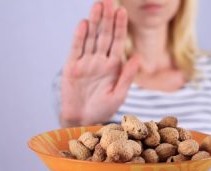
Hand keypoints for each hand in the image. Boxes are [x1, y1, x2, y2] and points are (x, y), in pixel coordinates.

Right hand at [61, 0, 139, 126]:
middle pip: (104, 35)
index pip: (117, 42)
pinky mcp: (72, 67)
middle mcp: (100, 60)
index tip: (122, 11)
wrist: (83, 120)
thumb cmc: (103, 109)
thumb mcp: (119, 94)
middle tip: (109, 1)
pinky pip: (76, 49)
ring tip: (97, 5)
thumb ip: (127, 76)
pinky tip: (84, 24)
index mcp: (113, 66)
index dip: (120, 27)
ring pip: (90, 38)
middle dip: (107, 19)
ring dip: (94, 22)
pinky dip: (80, 37)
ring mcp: (86, 62)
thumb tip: (138, 57)